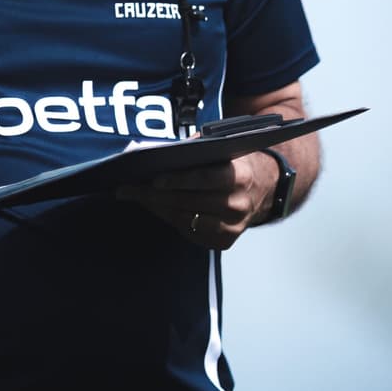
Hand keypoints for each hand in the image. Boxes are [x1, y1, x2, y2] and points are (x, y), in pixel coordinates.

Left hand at [116, 151, 278, 249]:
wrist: (264, 187)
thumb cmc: (231, 162)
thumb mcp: (219, 149)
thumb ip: (192, 149)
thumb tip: (151, 152)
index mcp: (240, 177)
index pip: (203, 179)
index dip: (177, 180)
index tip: (152, 179)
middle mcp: (238, 205)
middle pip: (188, 202)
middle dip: (154, 195)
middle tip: (127, 188)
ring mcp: (233, 227)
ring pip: (185, 219)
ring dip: (157, 208)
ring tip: (135, 197)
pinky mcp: (225, 242)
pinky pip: (190, 232)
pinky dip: (170, 218)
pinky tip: (154, 207)